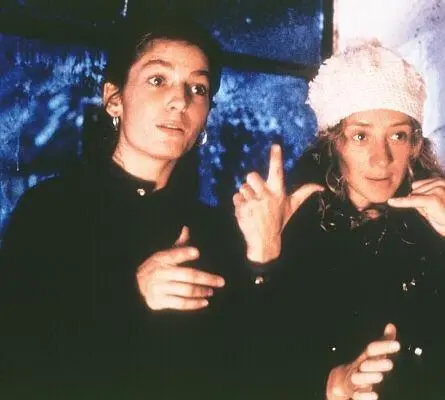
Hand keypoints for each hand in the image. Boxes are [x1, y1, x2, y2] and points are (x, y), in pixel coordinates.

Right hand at [136, 226, 224, 310]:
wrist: (136, 287)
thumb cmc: (156, 268)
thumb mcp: (163, 255)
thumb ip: (178, 246)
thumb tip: (187, 229)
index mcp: (161, 259)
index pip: (174, 254)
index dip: (184, 253)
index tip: (197, 252)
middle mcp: (159, 273)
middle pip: (187, 275)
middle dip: (206, 279)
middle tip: (220, 281)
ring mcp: (158, 288)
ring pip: (186, 290)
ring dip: (201, 291)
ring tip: (211, 291)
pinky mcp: (158, 301)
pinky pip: (180, 303)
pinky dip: (194, 304)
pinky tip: (204, 302)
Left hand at [233, 144, 323, 261]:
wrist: (265, 242)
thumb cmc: (278, 221)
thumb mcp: (291, 207)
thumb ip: (304, 193)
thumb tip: (321, 187)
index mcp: (278, 192)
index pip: (277, 171)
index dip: (276, 157)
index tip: (275, 145)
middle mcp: (266, 196)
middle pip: (252, 175)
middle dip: (251, 182)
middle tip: (256, 193)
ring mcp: (253, 202)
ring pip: (243, 187)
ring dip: (246, 196)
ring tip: (253, 207)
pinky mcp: (242, 209)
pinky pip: (236, 197)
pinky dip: (239, 204)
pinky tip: (246, 212)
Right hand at [326, 324, 399, 399]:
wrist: (343, 381)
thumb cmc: (363, 366)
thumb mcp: (373, 354)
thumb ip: (383, 342)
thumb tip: (391, 325)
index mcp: (364, 357)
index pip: (372, 349)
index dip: (383, 346)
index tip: (397, 345)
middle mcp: (358, 367)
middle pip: (365, 364)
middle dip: (376, 364)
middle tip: (390, 364)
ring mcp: (355, 380)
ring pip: (358, 378)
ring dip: (368, 377)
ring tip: (380, 377)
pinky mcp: (354, 393)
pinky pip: (357, 395)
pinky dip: (364, 395)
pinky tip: (373, 395)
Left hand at [388, 178, 444, 235]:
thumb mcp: (436, 206)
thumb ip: (425, 199)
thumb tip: (411, 197)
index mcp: (442, 182)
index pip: (419, 184)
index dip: (415, 194)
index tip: (398, 197)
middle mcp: (441, 183)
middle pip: (415, 190)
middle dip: (420, 201)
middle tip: (435, 212)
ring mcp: (438, 190)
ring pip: (414, 195)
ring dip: (421, 206)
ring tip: (437, 213)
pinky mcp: (433, 199)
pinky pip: (412, 200)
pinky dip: (401, 202)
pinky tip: (392, 202)